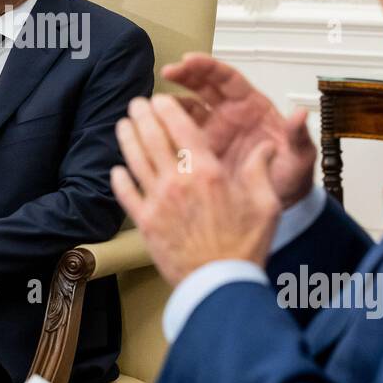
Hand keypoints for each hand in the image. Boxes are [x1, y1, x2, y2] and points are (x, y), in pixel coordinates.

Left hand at [112, 94, 281, 284]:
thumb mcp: (265, 204)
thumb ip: (261, 170)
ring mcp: (158, 201)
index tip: (160, 99)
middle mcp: (178, 181)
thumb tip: (266, 146)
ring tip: (123, 125)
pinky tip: (116, 170)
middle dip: (142, 116)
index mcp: (207, 172)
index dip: (167, 109)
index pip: (180, 128)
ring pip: (135, 161)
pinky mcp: (145, 223)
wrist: (220, 283)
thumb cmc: (243, 247)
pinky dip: (119, 179)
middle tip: (136, 105)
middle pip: (152, 138)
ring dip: (127, 139)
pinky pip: (126, 194)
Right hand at [161, 53, 315, 207]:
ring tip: (155, 103)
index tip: (189, 59)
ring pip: (186, 108)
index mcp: (251, 106)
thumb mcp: (300, 157)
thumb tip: (301, 114)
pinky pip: (179, 134)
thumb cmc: (291, 176)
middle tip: (167, 71)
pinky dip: (167, 128)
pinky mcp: (200, 151)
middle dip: (184, 75)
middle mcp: (228, 114)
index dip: (208, 67)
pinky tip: (154, 128)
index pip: (227, 79)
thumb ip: (298, 135)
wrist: (276, 204)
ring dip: (171, 102)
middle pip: (202, 85)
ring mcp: (212, 131)